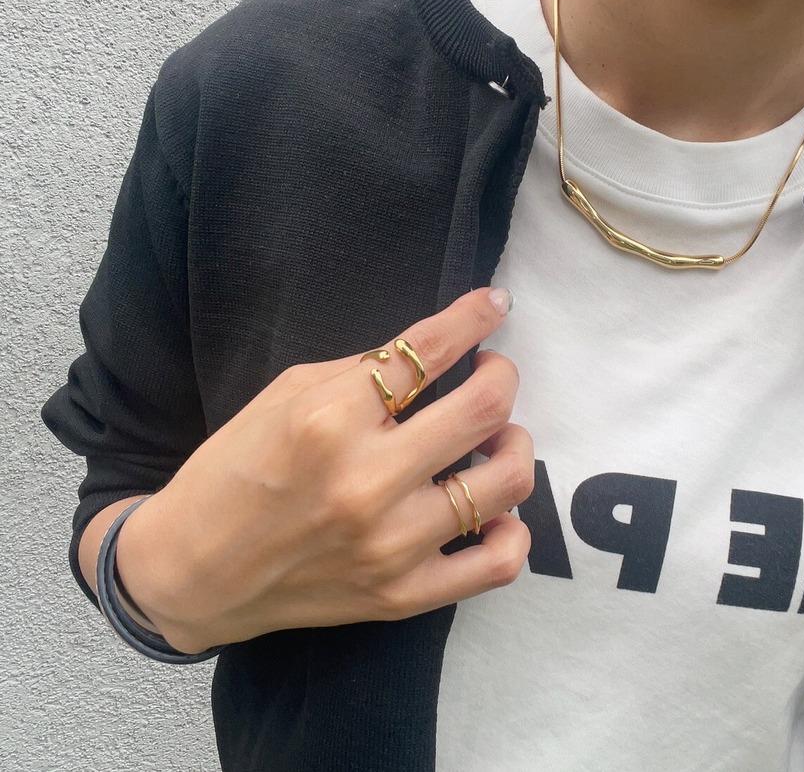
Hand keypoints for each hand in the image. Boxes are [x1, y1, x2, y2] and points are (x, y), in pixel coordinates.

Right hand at [115, 288, 533, 652]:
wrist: (193, 572)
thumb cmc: (232, 471)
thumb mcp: (283, 395)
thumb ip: (361, 371)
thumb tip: (431, 353)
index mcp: (329, 420)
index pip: (428, 352)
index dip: (473, 317)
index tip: (494, 304)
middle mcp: (367, 482)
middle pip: (485, 408)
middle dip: (501, 374)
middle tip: (490, 372)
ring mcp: (391, 546)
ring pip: (509, 480)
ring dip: (514, 443)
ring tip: (494, 438)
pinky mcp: (403, 596)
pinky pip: (499, 564)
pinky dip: (514, 530)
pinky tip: (493, 510)